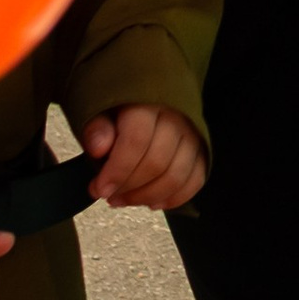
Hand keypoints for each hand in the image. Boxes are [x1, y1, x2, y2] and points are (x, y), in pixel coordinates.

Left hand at [81, 105, 207, 208]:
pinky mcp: (202, 148)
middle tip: (110, 195)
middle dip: (129, 188)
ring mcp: (192, 133)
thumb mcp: (99, 110)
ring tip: (126, 199)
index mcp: (147, 103)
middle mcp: (175, 116)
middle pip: (157, 162)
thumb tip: (99, 147)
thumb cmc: (120, 108)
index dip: (118, 170)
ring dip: (148, 196)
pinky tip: (153, 202)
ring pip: (176, 175)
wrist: (146, 97)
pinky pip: (196, 179)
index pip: (137, 140)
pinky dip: (174, 197)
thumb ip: (97, 127)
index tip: (100, 189)